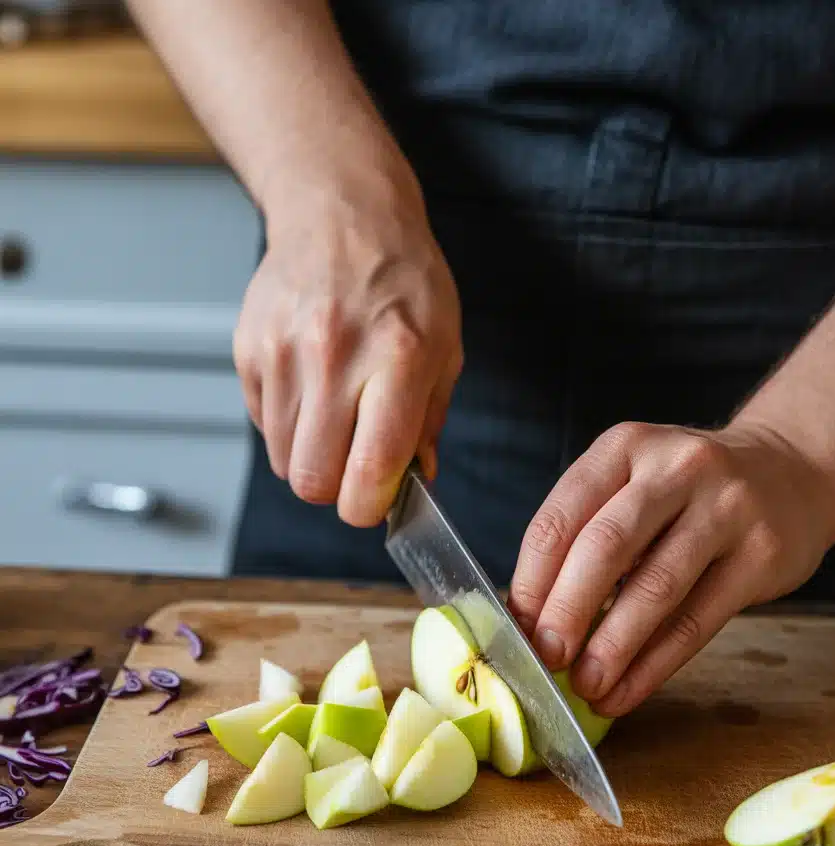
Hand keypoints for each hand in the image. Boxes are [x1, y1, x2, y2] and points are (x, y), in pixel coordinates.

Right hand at [234, 173, 462, 525]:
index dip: (369, 505)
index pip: (370, 468)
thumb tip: (416, 479)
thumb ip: (429, 420)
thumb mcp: (445, 345)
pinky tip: (310, 389)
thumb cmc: (403, 278)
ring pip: (283, 459)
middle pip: (313, 479)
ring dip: (310, 457)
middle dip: (335, 489)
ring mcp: (284, 352)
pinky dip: (286, 426)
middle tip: (353, 468)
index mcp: (398, 359)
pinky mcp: (250, 349)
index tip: (375, 501)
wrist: (341, 212)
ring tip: (335, 418)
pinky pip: (262, 424)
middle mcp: (334, 357)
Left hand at [509, 421, 834, 716]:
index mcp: (625, 447)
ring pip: (656, 587)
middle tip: (546, 660)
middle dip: (567, 611)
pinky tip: (627, 691)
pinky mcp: (763, 555)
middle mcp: (676, 469)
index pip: (561, 517)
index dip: (532, 581)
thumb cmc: (689, 492)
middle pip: (606, 547)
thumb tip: (532, 622)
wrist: (793, 470)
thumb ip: (587, 535)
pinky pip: (698, 621)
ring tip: (586, 686)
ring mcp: (726, 508)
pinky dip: (655, 665)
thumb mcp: (634, 483)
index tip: (517, 630)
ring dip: (613, 646)